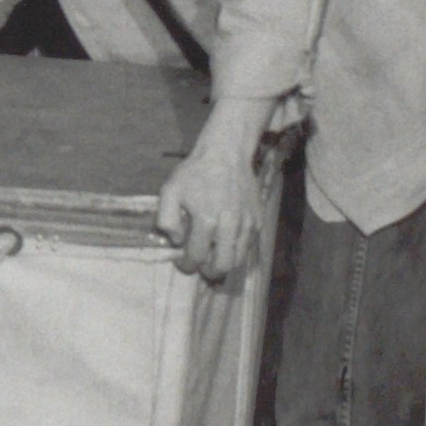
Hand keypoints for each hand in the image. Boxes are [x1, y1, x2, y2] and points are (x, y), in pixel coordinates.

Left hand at [156, 110, 269, 285]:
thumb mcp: (170, 191)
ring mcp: (247, 224)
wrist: (226, 153)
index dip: (187, 265)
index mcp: (206, 219)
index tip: (183, 261)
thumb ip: (167, 220)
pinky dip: (236, 249)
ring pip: (238, 260)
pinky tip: (225, 240)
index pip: (197, 257)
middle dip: (208, 272)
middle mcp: (230, 225)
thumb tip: (177, 241)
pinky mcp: (258, 220)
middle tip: (201, 265)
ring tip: (213, 256)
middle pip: (223, 266)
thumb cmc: (195, 172)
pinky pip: (248, 245)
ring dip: (224, 263)